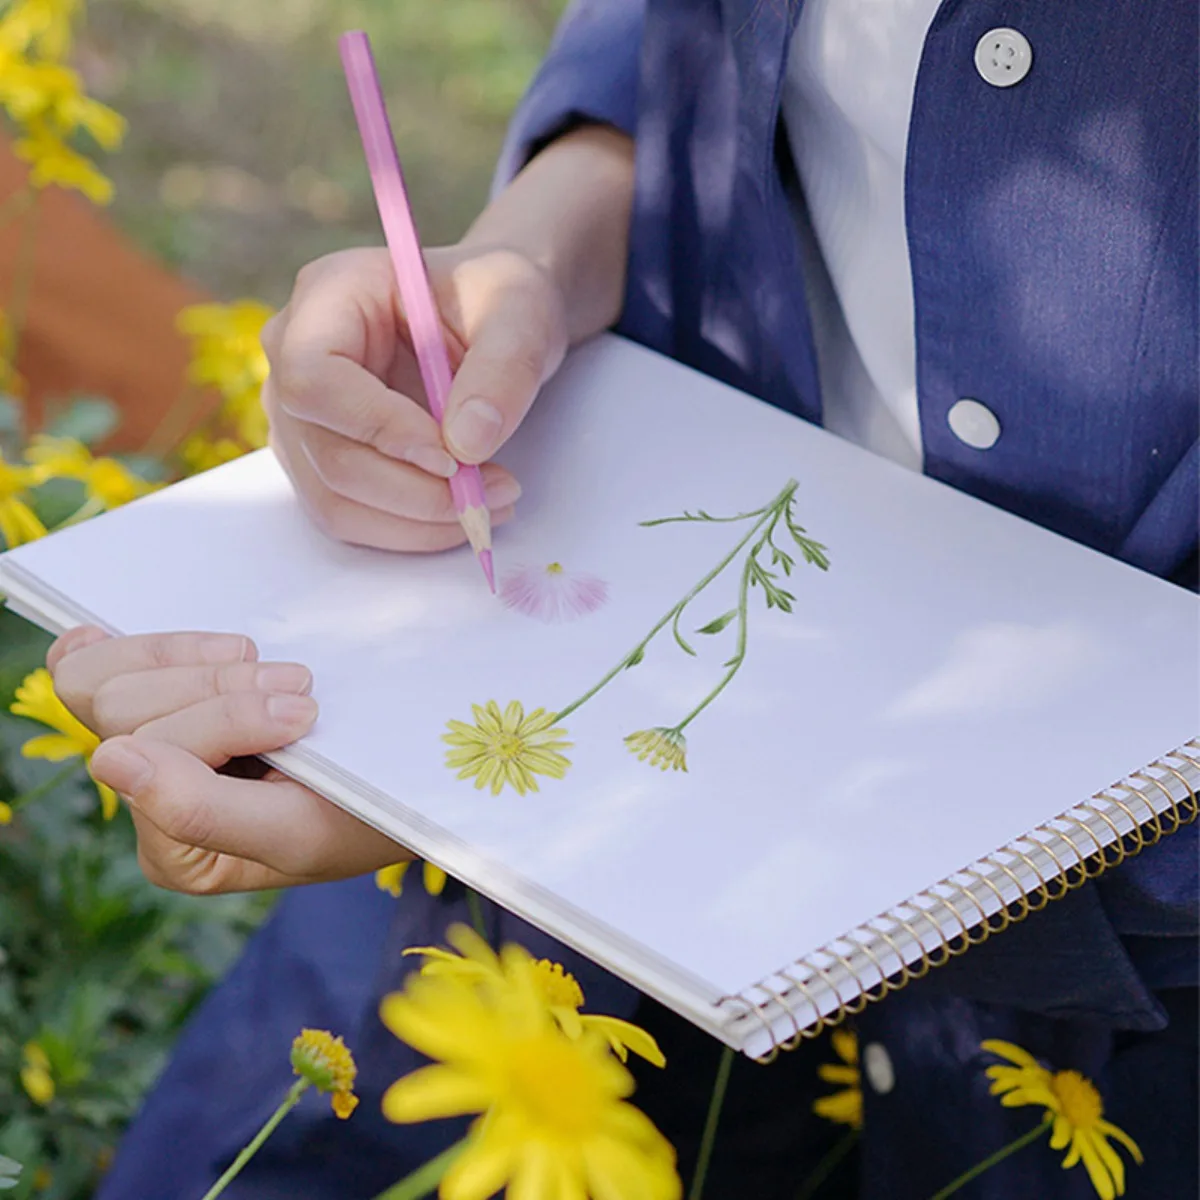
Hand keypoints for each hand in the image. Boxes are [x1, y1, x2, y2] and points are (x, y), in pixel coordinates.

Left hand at [47, 625, 410, 894]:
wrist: (406, 776)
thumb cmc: (365, 815)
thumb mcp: (296, 827)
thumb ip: (199, 809)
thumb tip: (108, 760)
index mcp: (171, 846)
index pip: (141, 752)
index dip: (222, 717)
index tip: (305, 715)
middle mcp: (148, 798)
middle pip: (114, 707)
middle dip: (213, 685)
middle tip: (299, 685)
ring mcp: (153, 748)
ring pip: (101, 678)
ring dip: (196, 658)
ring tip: (268, 664)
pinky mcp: (167, 705)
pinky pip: (103, 661)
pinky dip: (152, 644)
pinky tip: (210, 650)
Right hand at [261, 242, 569, 551]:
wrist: (492, 317)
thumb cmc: (496, 299)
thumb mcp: (520, 314)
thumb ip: (502, 370)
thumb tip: (467, 446)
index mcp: (328, 295)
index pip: (316, 378)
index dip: (378, 428)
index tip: (452, 458)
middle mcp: (293, 355)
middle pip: (328, 453)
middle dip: (415, 492)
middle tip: (491, 494)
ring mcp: (301, 415)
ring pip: (336, 499)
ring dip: (417, 521)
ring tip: (489, 504)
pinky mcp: (321, 459)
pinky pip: (351, 515)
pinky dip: (410, 529)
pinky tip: (463, 510)